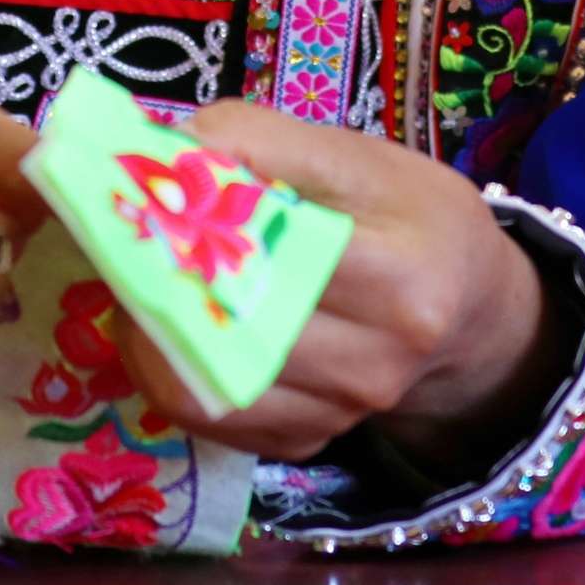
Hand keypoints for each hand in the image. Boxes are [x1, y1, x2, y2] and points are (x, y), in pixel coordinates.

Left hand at [99, 100, 556, 463]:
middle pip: (231, 322)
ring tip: (134, 278)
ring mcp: (338, 414)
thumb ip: (269, 142)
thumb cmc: (413, 220)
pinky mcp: (304, 443)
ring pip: (205, 382)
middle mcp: (375, 360)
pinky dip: (170, 368)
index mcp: (401, 272)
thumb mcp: (364, 159)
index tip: (140, 185)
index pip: (275, 244)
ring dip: (148, 328)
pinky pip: (208, 416)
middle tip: (117, 233)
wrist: (468, 315)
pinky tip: (166, 325)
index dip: (194, 215)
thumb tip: (166, 146)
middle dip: (155, 276)